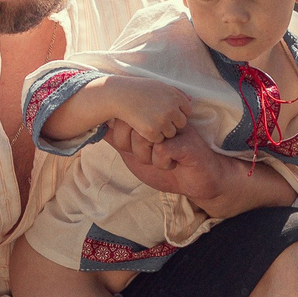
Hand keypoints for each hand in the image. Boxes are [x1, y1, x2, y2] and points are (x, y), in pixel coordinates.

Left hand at [114, 123, 285, 217]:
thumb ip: (119, 141)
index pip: (120, 117)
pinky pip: (160, 150)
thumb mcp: (136, 155)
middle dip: (134, 150)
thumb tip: (97, 127)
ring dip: (148, 157)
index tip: (136, 149)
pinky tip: (173, 163)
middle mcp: (161, 116)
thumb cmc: (169, 165)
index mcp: (149, 116)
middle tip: (150, 156)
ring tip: (162, 159)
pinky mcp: (185, 141)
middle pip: (129, 125)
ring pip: (143, 137)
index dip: (121, 138)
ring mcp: (174, 126)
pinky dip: (162, 163)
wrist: (200, 180)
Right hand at [116, 84, 190, 146]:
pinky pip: (158, 140)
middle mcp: (172, 109)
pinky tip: (142, 126)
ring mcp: (162, 121)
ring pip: (170, 134)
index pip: (187, 111)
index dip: (176, 112)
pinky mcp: (152, 132)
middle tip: (156, 117)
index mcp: (176, 97)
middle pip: (181, 124)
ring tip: (148, 120)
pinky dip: (152, 136)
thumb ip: (176, 93)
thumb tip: (192, 100)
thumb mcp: (159, 86)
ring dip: (162, 131)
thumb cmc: (139, 89)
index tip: (164, 110)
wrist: (119, 95)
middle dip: (171, 123)